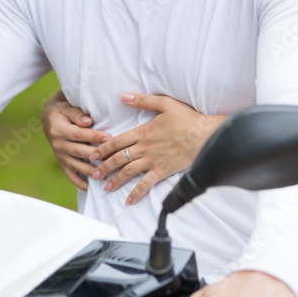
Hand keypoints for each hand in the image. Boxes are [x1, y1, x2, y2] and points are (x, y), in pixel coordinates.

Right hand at [41, 90, 110, 190]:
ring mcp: (60, 155)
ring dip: (91, 171)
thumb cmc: (62, 110)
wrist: (48, 119)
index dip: (94, 136)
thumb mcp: (66, 106)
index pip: (79, 134)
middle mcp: (58, 144)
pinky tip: (91, 188)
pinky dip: (80, 182)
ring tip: (106, 174)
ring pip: (76, 165)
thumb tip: (88, 121)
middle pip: (79, 152)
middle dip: (96, 155)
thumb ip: (76, 113)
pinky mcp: (62, 163)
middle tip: (112, 157)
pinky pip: (71, 175)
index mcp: (59, 129)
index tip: (109, 137)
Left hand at [91, 93, 225, 203]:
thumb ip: (141, 100)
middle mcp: (144, 148)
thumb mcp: (164, 104)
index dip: (102, 149)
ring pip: (128, 172)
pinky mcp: (162, 171)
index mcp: (142, 132)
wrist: (205, 135)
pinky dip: (136, 194)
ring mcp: (153, 161)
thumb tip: (122, 95)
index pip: (116, 142)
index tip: (92, 155)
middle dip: (104, 167)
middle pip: (118, 159)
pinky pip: (146, 185)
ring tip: (105, 188)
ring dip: (115, 181)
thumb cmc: (187, 118)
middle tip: (93, 173)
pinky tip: (128, 201)